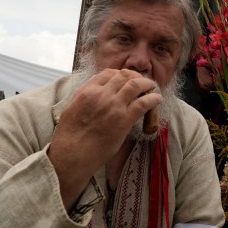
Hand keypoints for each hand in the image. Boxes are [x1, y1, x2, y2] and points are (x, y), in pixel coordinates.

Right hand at [48, 69, 159, 206]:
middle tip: (142, 81)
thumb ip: (84, 97)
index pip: (108, 73)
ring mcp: (114, 106)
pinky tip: (157, 99)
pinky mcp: (124, 120)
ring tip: (152, 86)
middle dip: (135, 76)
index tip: (125, 77)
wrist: (73, 154)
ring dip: (146, 84)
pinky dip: (152, 99)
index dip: (120, 73)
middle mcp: (102, 94)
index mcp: (87, 91)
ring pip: (135, 85)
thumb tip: (94, 92)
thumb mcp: (72, 108)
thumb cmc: (70, 136)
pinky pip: (143, 103)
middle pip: (124, 76)